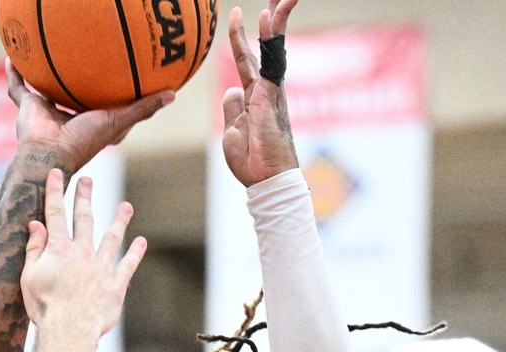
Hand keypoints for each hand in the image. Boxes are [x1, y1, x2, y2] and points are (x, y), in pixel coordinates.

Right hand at [11, 62, 173, 174]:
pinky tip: (11, 56)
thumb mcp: (119, 121)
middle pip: (71, 94)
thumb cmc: (85, 142)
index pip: (102, 104)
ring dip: (41, 75)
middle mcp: (66, 116)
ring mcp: (45, 111)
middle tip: (83, 58)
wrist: (48, 155)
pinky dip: (13, 73)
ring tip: (43, 54)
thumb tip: (172, 93)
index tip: (122, 77)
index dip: (112, 93)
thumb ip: (143, 108)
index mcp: (89, 122)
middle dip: (75, 81)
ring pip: (42, 89)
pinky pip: (17, 87)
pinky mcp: (28, 107)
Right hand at [20, 169, 146, 336]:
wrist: (70, 330)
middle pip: (84, 219)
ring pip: (112, 237)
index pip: (55, 214)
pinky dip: (135, 253)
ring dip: (119, 220)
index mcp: (59, 250)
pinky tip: (141, 242)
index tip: (56, 173)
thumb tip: (35, 224)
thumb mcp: (29, 277)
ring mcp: (102, 267)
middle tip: (87, 180)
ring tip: (126, 207)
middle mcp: (83, 252)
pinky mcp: (116, 285)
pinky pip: (128, 265)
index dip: (54, 192)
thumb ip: (34, 249)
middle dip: (84, 197)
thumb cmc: (45, 307)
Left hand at [220, 0, 301, 186]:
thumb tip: (230, 91)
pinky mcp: (271, 94)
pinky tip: (267, 16)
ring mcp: (270, 90)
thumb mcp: (233, 132)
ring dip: (275, 20)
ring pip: (273, 47)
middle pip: (266, 46)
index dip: (239, 37)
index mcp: (254, 96)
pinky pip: (270, 60)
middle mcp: (265, 88)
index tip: (236, 15)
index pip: (246, 59)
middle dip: (270, 20)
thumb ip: (232, 109)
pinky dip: (270, 37)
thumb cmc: (253, 162)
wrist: (267, 180)